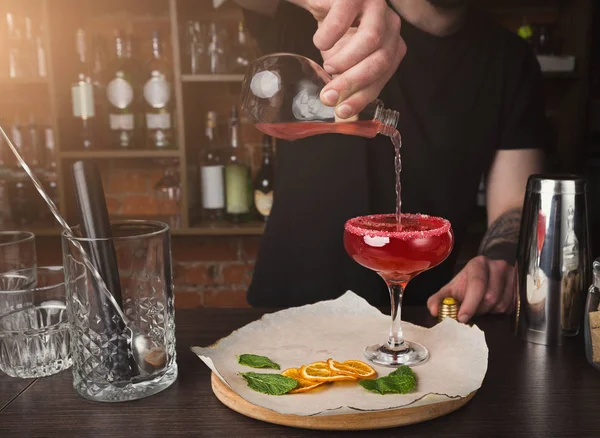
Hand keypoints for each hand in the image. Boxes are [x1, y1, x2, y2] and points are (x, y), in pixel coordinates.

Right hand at [298, 0, 404, 118]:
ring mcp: (376, 7)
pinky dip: (327, 36)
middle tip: (328, 95)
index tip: (341, 111)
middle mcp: (390, 26)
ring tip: (327, 63)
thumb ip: (347, 85)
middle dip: (352, 82)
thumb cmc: (335, 32)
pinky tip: (320, 41)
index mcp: (392, 46)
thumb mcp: (343, 62)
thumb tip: (343, 117)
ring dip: (344, 59)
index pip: (383, 76)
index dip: (362, 96)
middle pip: (380, 60)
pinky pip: (343, 19)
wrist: (322, 0)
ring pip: (370, 40)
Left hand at [427, 256, 515, 321]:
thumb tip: (434, 311)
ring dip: (489, 311)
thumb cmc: (466, 284)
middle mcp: (497, 265)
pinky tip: (492, 306)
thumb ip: (438, 299)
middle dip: (478, 309)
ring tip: (482, 306)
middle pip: (490, 296)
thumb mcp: (451, 290)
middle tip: (472, 311)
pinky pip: (511, 307)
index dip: (470, 304)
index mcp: (478, 263)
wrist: (486, 277)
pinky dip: (500, 311)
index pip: (477, 284)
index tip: (462, 318)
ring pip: (501, 304)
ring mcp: (512, 274)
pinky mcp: (521, 286)